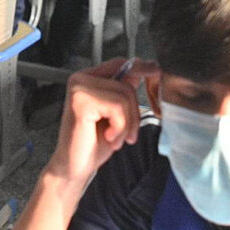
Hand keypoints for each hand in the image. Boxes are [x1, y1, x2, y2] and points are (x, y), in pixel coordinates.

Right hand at [46, 58, 159, 184]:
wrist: (75, 166)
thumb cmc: (92, 143)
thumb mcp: (115, 114)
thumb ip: (123, 91)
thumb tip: (141, 69)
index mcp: (87, 79)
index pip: (120, 63)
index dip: (140, 68)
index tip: (154, 70)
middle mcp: (80, 80)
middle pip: (126, 84)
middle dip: (132, 113)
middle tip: (123, 133)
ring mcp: (78, 89)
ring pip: (124, 97)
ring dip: (126, 124)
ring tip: (113, 137)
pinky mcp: (81, 103)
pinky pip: (117, 109)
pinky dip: (119, 128)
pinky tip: (107, 137)